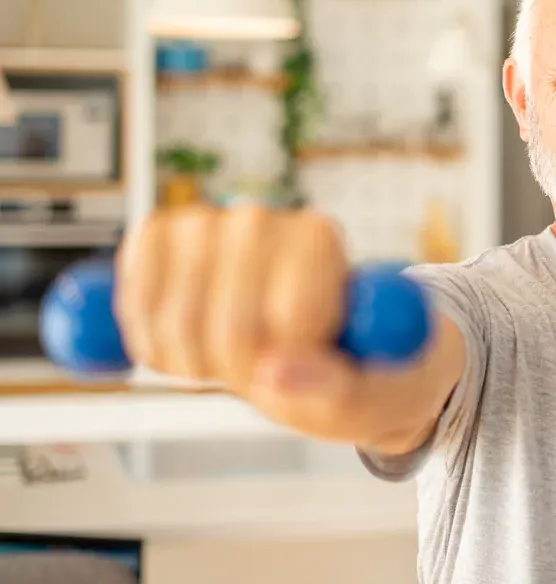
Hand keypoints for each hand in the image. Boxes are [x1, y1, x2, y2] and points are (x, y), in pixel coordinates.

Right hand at [115, 204, 458, 451]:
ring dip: (192, 363)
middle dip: (238, 372)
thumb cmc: (346, 367)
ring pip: (173, 323)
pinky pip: (133, 302)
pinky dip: (148, 340)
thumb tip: (276, 374)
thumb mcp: (363, 395)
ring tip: (225, 357)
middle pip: (225, 328)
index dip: (281, 370)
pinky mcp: (157, 237)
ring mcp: (204, 223)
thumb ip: (334, 388)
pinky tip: (184, 341)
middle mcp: (261, 219)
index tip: (297, 368)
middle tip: (259, 368)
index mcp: (319, 239)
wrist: (312, 335)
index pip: (280, 324)